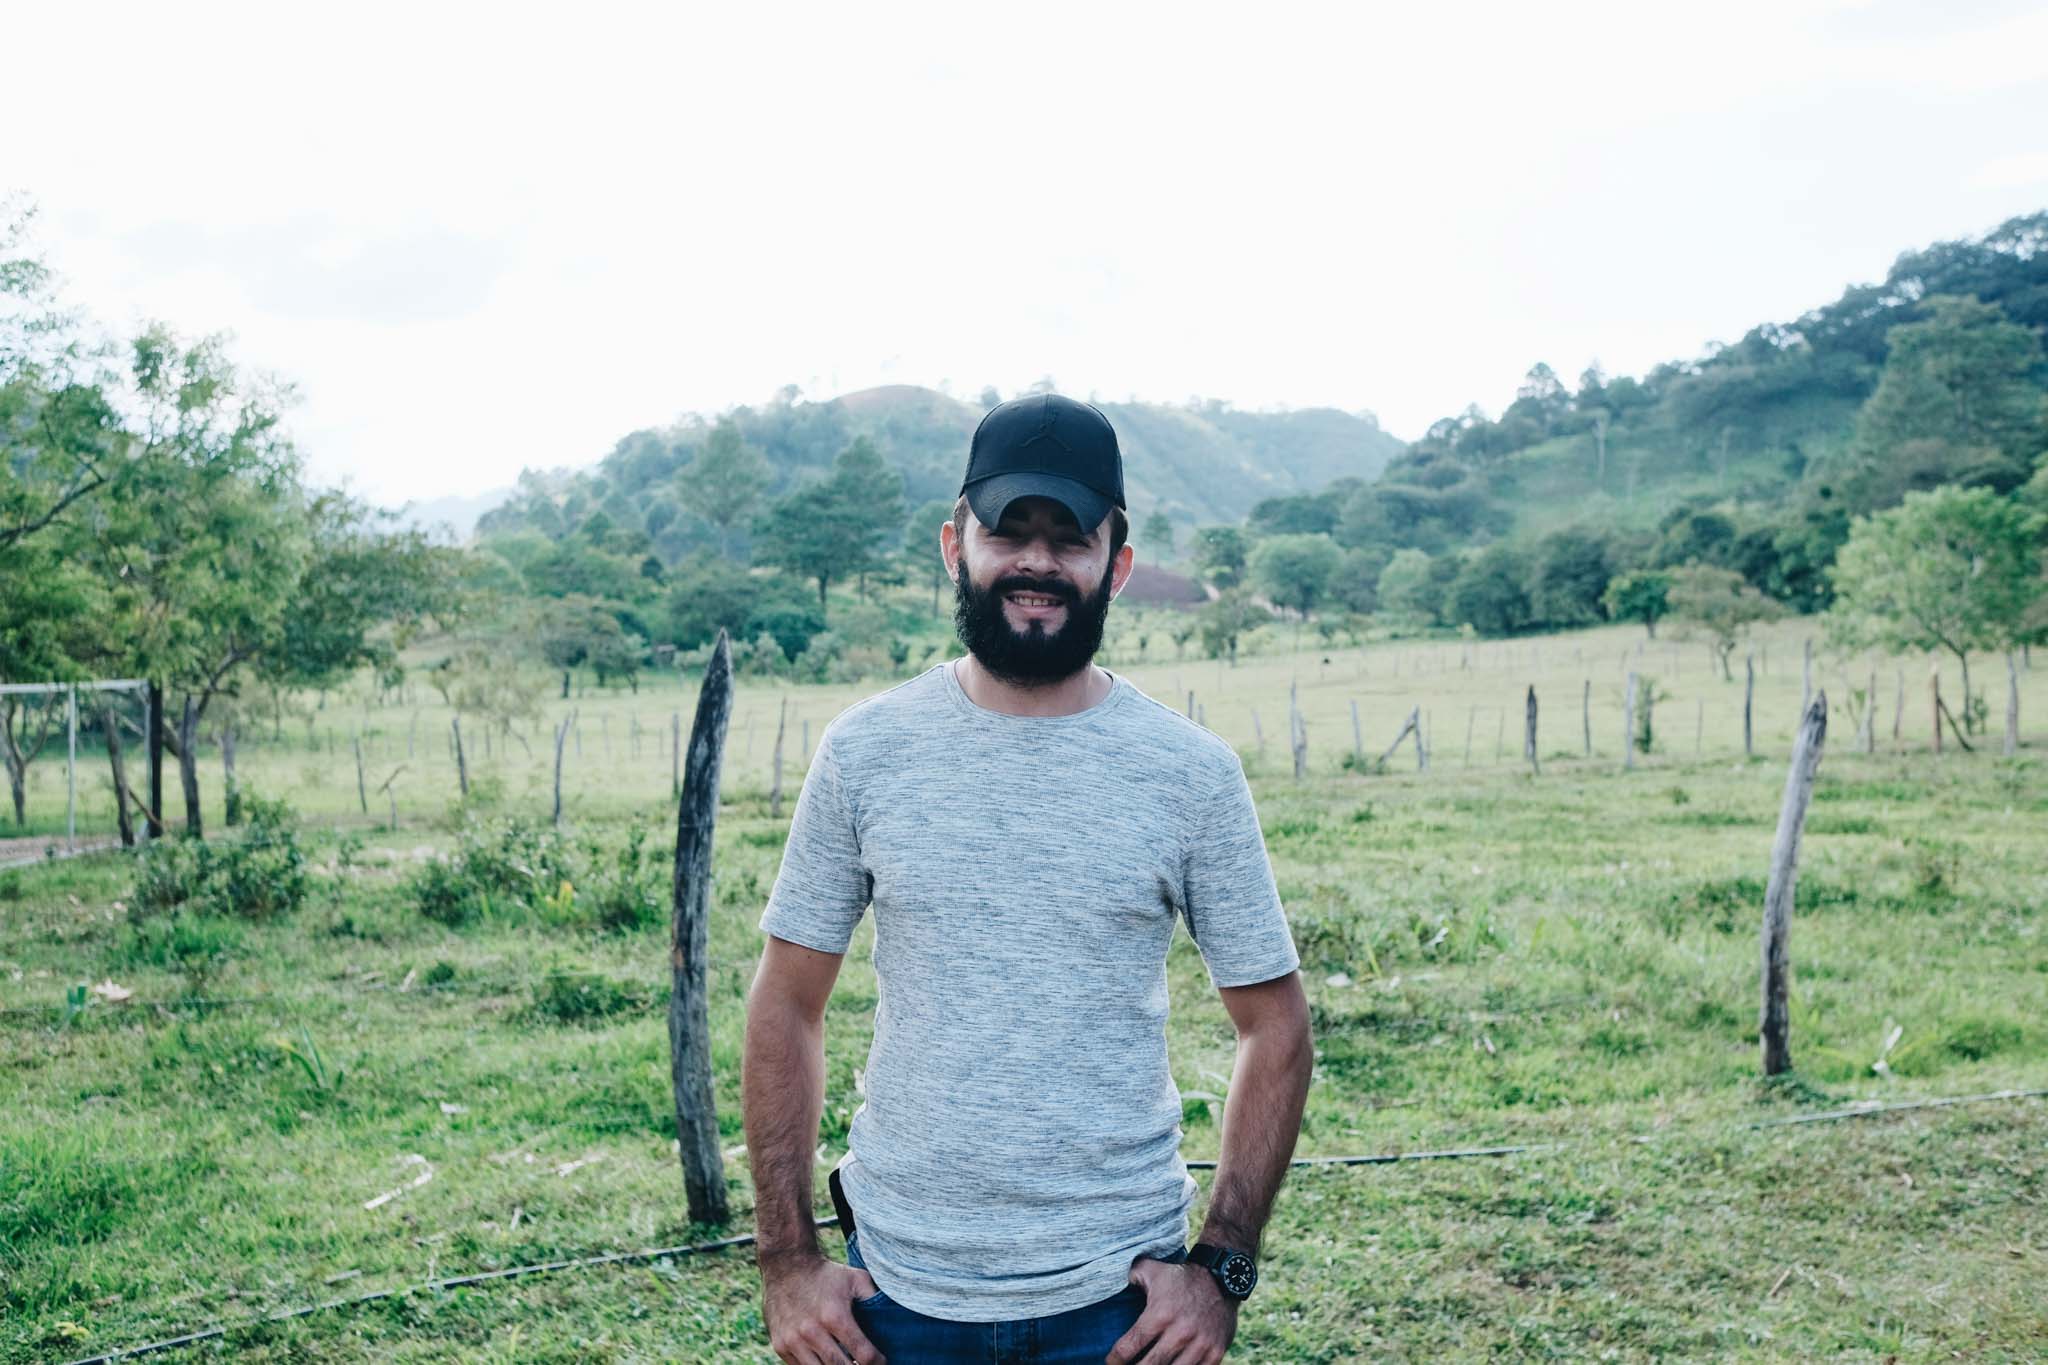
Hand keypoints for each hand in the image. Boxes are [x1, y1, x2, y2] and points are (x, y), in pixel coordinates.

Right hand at [760, 1252, 887, 1364]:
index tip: (882, 1361)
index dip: (877, 1363)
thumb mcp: (855, 1279)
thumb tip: (893, 1319)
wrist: (786, 1266)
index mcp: (835, 1316)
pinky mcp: (781, 1346)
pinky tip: (827, 1359)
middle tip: (865, 1364)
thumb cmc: (826, 1274)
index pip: (863, 1355)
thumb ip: (874, 1298)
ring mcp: (793, 1341)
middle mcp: (812, 1332)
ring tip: (847, 1362)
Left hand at [1106, 1256, 1238, 1364]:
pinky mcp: (1215, 1353)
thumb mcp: (1153, 1270)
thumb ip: (1131, 1276)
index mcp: (1160, 1314)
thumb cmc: (1181, 1277)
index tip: (1111, 1362)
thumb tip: (1108, 1282)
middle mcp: (1180, 1332)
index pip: (1130, 1346)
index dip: (1116, 1359)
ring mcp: (1200, 1345)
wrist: (1222, 1277)